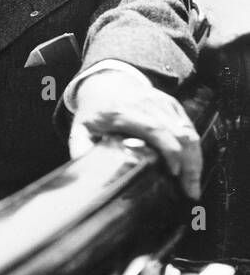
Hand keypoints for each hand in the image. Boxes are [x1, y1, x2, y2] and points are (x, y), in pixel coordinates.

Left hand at [69, 69, 201, 200]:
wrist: (103, 83)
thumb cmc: (93, 111)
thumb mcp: (80, 128)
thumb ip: (80, 148)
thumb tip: (82, 171)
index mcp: (122, 111)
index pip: (154, 129)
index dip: (169, 151)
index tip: (173, 173)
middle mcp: (145, 104)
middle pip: (177, 133)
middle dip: (189, 163)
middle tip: (190, 190)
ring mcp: (161, 102)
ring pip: (188, 131)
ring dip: (195, 159)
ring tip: (193, 185)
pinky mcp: (171, 103)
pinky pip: (189, 127)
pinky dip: (194, 149)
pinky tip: (193, 168)